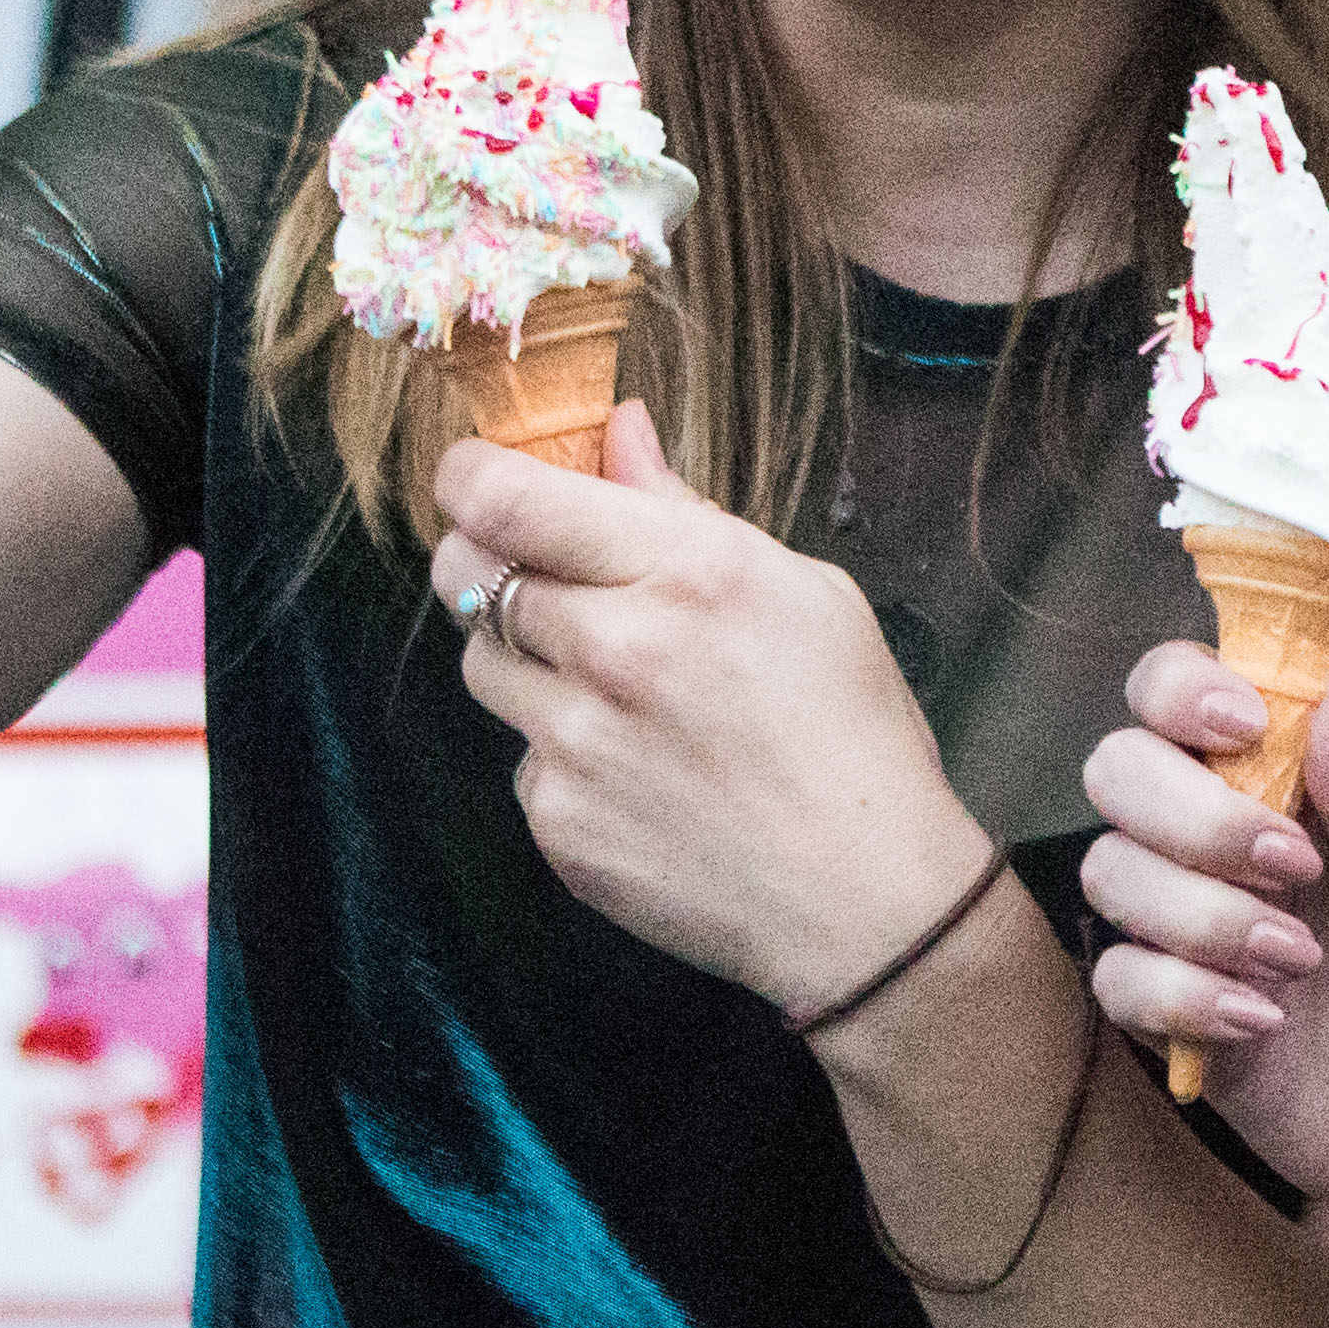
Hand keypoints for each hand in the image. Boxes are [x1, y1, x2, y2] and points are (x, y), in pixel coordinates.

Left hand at [429, 408, 989, 1021]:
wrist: (863, 898)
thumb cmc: (849, 732)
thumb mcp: (799, 589)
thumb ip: (686, 508)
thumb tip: (619, 429)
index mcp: (686, 572)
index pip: (505, 498)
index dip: (466, 475)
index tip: (471, 476)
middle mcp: (616, 651)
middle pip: (469, 572)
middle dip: (484, 558)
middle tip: (531, 571)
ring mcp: (575, 744)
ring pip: (482, 664)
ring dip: (522, 657)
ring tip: (610, 683)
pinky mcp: (557, 822)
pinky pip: (522, 757)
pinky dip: (561, 752)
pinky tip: (639, 771)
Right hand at [1079, 647, 1328, 1268]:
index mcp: (1300, 787)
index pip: (1183, 694)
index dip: (1183, 689)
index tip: (1246, 725)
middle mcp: (1230, 845)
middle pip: (1120, 770)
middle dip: (1189, 811)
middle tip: (1291, 866)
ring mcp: (1198, 933)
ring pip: (1108, 871)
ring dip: (1197, 910)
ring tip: (1298, 962)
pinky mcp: (1182, 1024)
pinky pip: (1118, 982)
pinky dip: (1180, 994)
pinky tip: (1266, 1023)